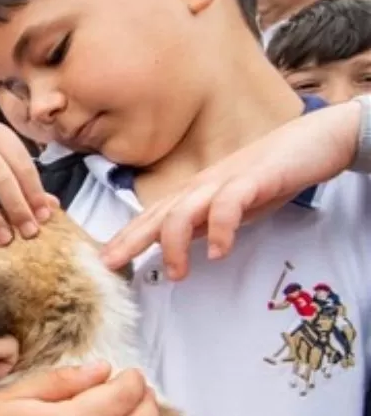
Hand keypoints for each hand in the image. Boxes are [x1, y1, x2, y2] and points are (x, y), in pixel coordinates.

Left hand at [102, 99, 362, 278]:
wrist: (312, 141)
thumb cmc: (268, 176)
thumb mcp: (227, 207)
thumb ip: (201, 225)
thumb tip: (174, 246)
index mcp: (192, 195)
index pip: (151, 219)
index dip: (125, 239)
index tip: (103, 261)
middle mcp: (200, 187)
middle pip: (156, 214)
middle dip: (130, 240)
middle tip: (111, 264)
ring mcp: (224, 181)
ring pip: (183, 210)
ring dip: (175, 244)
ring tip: (177, 274)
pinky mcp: (253, 179)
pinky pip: (228, 204)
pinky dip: (220, 229)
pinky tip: (218, 252)